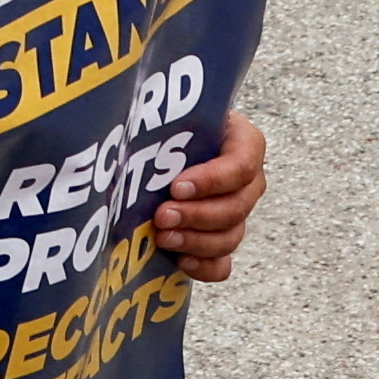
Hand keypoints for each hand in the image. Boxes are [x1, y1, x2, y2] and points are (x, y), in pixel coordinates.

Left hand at [149, 110, 266, 281]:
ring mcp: (237, 212)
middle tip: (161, 216)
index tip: (176, 186)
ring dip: (196, 240)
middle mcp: (247, 181)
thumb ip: (164, 121)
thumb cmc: (169, 120)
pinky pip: (224, 262)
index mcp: (243, 143)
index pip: (240, 165)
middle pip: (236, 206)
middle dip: (197, 215)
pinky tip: (182, 261)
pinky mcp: (221, 237)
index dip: (212, 180)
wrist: (166, 137)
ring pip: (231, 235)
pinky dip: (205, 266)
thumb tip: (132, 133)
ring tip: (163, 237)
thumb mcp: (172, 112)